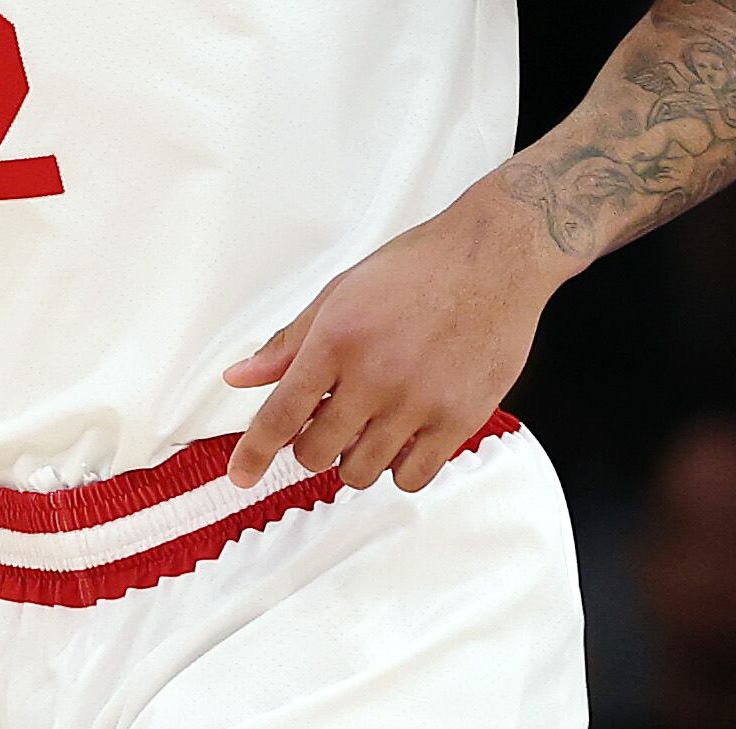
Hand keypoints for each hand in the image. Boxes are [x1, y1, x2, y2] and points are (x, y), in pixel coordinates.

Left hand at [221, 188, 561, 493]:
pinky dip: (398, 469)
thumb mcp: (341, 292)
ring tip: (369, 426)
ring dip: (354, 458)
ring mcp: (419, 402)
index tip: (241, 474)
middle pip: (316, 452)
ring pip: (361, 472)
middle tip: (326, 423)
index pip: (282, 413)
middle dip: (311, 446)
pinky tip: (402, 439)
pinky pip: (412, 478)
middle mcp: (375, 375)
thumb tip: (241, 378)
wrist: (494, 258)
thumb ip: (289, 343)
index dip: (254, 452)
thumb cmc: (419, 267)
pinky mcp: (458, 420)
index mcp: (337, 338)